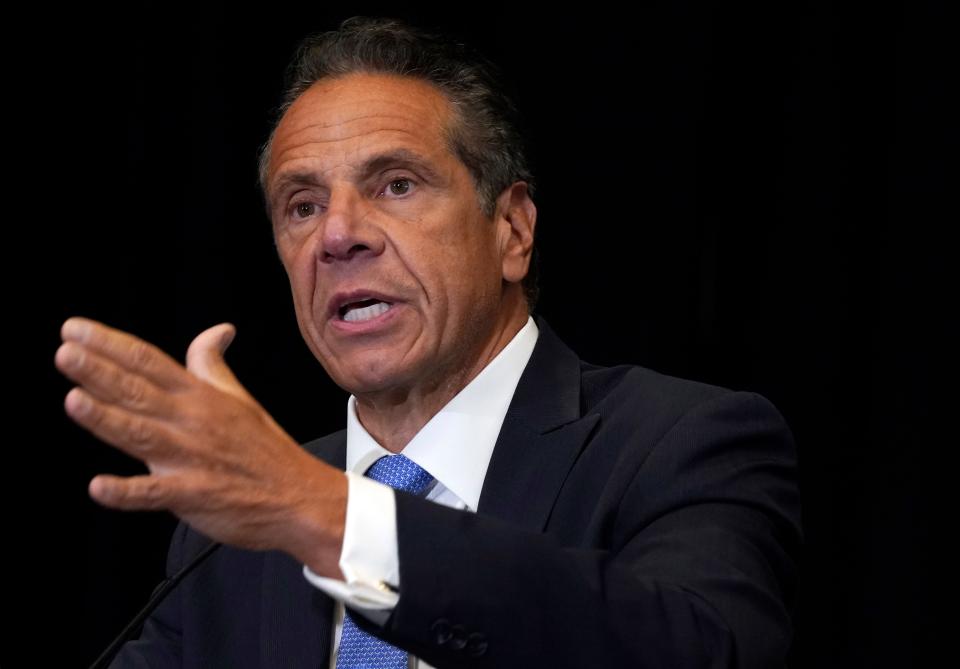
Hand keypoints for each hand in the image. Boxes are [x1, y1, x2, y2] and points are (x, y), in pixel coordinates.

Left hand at [55, 317, 345, 576]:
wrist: (300, 498)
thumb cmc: (266, 450)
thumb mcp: (240, 398)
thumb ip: (213, 365)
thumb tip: (218, 330)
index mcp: (201, 397)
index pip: (149, 361)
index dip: (111, 344)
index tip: (76, 330)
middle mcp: (192, 421)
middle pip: (139, 392)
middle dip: (100, 372)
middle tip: (65, 352)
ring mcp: (192, 459)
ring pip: (141, 435)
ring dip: (107, 418)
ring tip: (74, 400)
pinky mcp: (194, 495)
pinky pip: (156, 493)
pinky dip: (128, 492)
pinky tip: (100, 487)